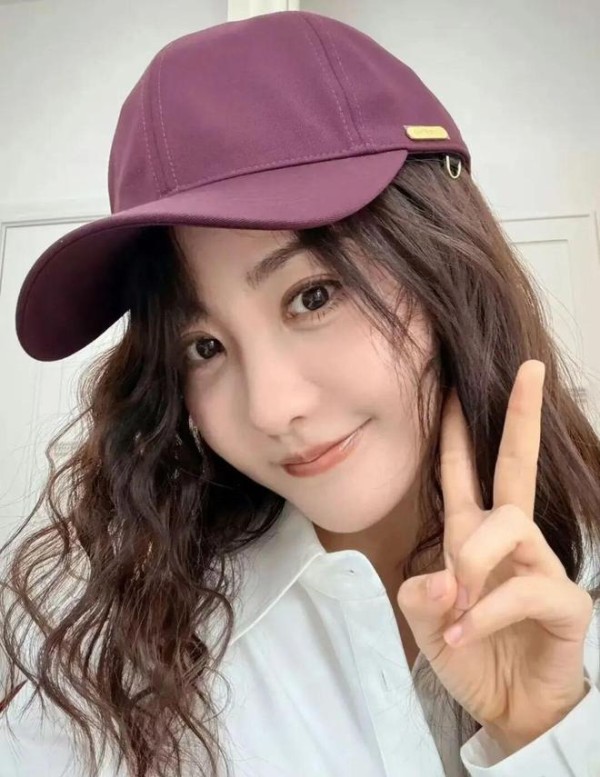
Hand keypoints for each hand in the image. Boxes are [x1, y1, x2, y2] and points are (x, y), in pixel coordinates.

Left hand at [397, 360, 593, 753]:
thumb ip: (421, 596)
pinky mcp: (564, 602)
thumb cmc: (469, 653)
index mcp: (472, 535)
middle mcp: (509, 541)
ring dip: (475, 562)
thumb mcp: (427, 623)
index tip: (451, 388)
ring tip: (458, 606)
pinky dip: (488, 610)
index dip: (455, 432)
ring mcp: (541, 566)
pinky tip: (466, 631)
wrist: (508, 707)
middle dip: (520, 418)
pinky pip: (525, 588)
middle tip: (529, 371)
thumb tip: (446, 578)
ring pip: (510, 526)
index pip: (464, 472)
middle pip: (516, 467)